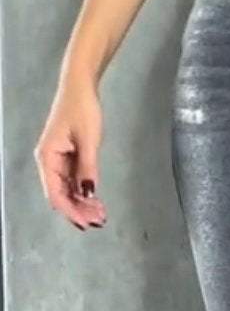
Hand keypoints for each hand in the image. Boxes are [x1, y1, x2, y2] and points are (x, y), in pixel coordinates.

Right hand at [34, 83, 107, 231]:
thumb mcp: (88, 140)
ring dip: (82, 204)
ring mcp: (57, 161)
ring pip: (67, 191)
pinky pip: (73, 182)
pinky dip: (84, 193)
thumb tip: (88, 194)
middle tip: (100, 221)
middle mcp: (49, 162)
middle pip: (60, 196)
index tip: (87, 223)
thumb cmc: (81, 108)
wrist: (80, 87)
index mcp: (47, 157)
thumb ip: (88, 168)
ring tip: (101, 214)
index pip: (55, 194)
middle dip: (78, 211)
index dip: (71, 211)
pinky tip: (96, 201)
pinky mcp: (67, 159)